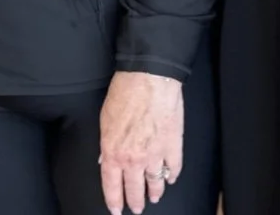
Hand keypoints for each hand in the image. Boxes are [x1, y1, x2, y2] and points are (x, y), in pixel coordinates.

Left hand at [99, 71, 183, 213]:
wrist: (149, 78)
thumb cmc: (125, 93)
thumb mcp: (105, 120)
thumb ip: (106, 143)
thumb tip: (106, 158)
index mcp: (113, 153)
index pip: (112, 187)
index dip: (115, 201)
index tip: (117, 210)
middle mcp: (133, 159)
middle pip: (134, 189)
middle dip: (135, 201)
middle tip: (137, 208)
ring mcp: (155, 153)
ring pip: (155, 181)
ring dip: (155, 191)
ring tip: (155, 196)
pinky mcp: (173, 144)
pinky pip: (174, 166)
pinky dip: (173, 174)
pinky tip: (171, 177)